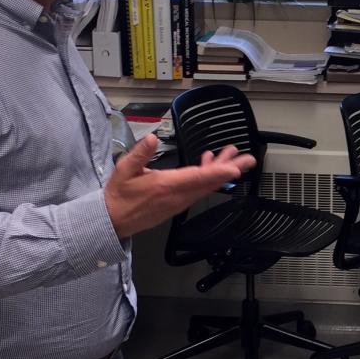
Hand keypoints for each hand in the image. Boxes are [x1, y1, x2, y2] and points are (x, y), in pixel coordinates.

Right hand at [104, 135, 255, 238]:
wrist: (112, 220)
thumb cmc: (118, 195)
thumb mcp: (124, 170)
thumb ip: (140, 153)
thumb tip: (152, 138)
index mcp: (166, 186)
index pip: (198, 178)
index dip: (218, 172)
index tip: (235, 168)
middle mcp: (177, 196)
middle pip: (209, 182)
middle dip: (229, 169)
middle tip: (247, 159)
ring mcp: (178, 202)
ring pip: (205, 186)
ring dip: (220, 171)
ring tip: (232, 157)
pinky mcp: (177, 205)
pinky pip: (197, 190)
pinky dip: (206, 177)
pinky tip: (208, 165)